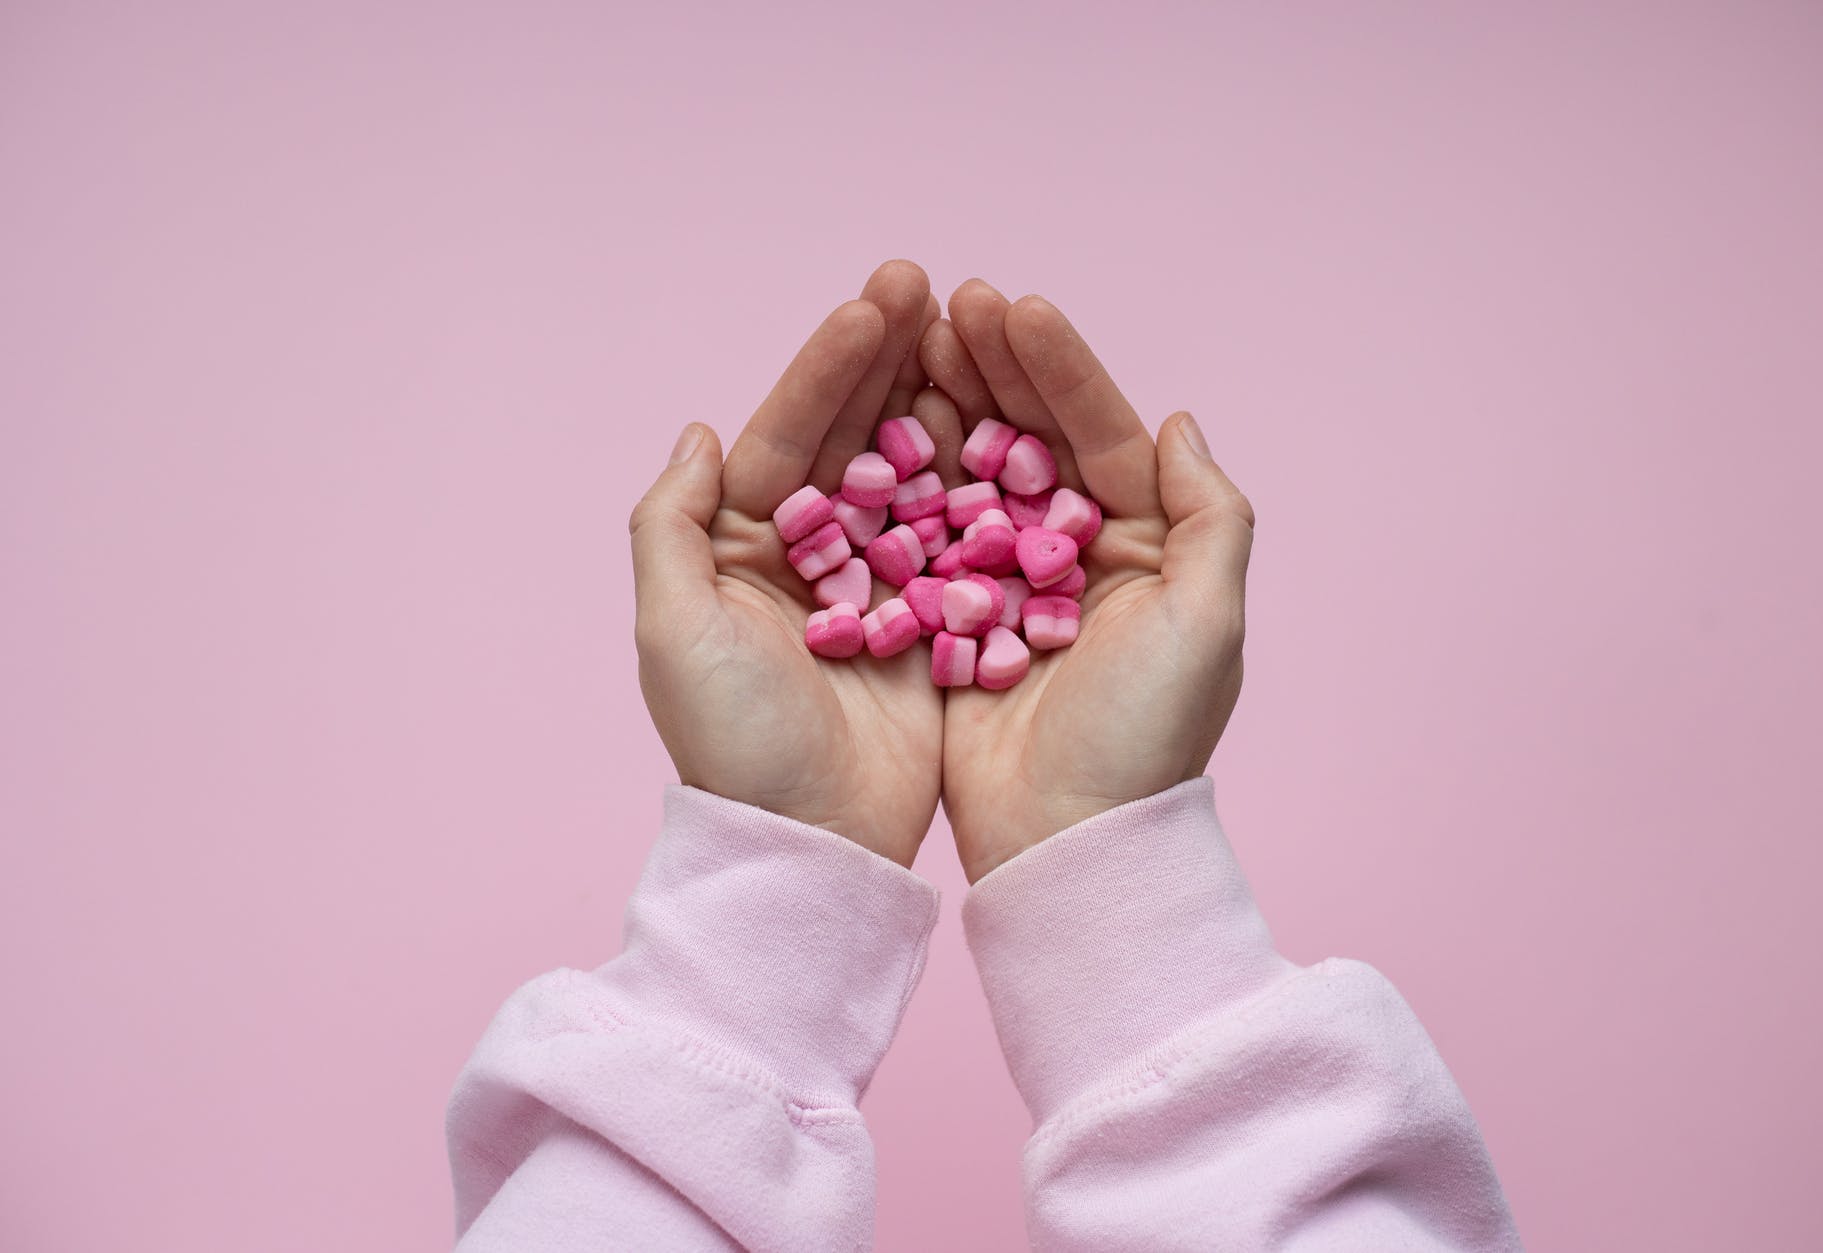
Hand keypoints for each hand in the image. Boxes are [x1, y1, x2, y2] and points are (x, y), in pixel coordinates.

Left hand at [629, 261, 947, 866]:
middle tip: (928, 283)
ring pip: (912, 470)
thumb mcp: (674, 628)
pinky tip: (1013, 418)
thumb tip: (699, 430)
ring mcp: (875, 584)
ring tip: (975, 329)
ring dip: (940, 399)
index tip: (875, 302)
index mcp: (741, 547)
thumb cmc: (732, 739)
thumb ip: (671, 523)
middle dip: (888, 359)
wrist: (811, 842)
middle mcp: (808, 554)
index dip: (829, 366)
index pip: (787, 433)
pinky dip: (982, 476)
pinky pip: (959, 531)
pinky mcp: (931, 619)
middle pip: (853, 436)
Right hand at [922, 282, 1255, 882]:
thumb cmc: (1145, 735)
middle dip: (993, 368)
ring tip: (908, 337)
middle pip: (1031, 438)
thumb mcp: (1205, 621)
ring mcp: (1009, 584)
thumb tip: (1180, 422)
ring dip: (944, 404)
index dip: (1058, 368)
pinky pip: (926, 529)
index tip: (1011, 305)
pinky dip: (905, 476)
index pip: (1100, 433)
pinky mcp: (953, 618)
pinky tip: (875, 421)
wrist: (1067, 841)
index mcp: (1142, 547)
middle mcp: (1076, 554)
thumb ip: (1208, 516)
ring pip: (974, 470)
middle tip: (946, 300)